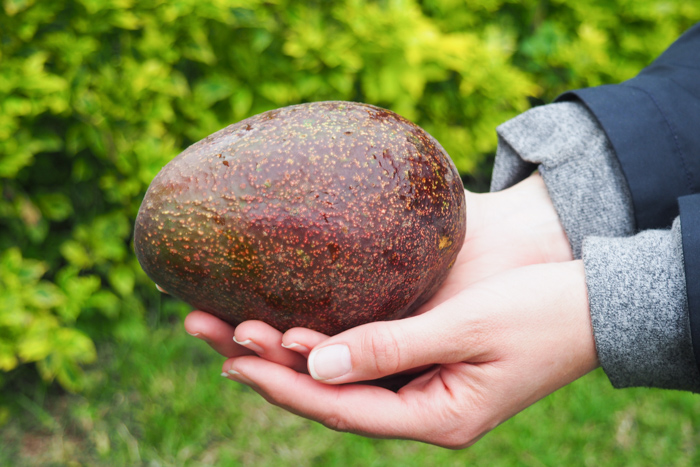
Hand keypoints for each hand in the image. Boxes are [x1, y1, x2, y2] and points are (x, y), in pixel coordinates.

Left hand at [221, 261, 598, 447]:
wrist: (593, 304)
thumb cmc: (541, 314)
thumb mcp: (468, 329)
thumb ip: (390, 347)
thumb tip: (316, 362)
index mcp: (434, 416)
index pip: (340, 406)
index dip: (283, 383)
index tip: (231, 357)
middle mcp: (419, 408)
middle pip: (327, 392)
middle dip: (266, 363)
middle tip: (207, 330)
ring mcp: (420, 386)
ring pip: (337, 373)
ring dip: (285, 349)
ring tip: (229, 324)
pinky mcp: (422, 359)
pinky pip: (359, 355)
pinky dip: (320, 339)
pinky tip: (287, 323)